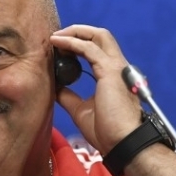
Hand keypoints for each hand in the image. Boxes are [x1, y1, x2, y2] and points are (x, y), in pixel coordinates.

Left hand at [50, 25, 143, 154]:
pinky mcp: (110, 71)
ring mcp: (116, 67)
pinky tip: (57, 42)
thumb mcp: (80, 110)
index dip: (78, 43)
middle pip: (100, 36)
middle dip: (78, 31)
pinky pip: (88, 48)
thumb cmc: (107, 132)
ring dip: (74, 32)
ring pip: (98, 36)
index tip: (59, 47)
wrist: (122, 143)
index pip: (97, 48)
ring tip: (55, 37)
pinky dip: (71, 42)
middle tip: (56, 37)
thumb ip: (69, 95)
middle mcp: (117, 67)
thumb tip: (54, 86)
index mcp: (113, 75)